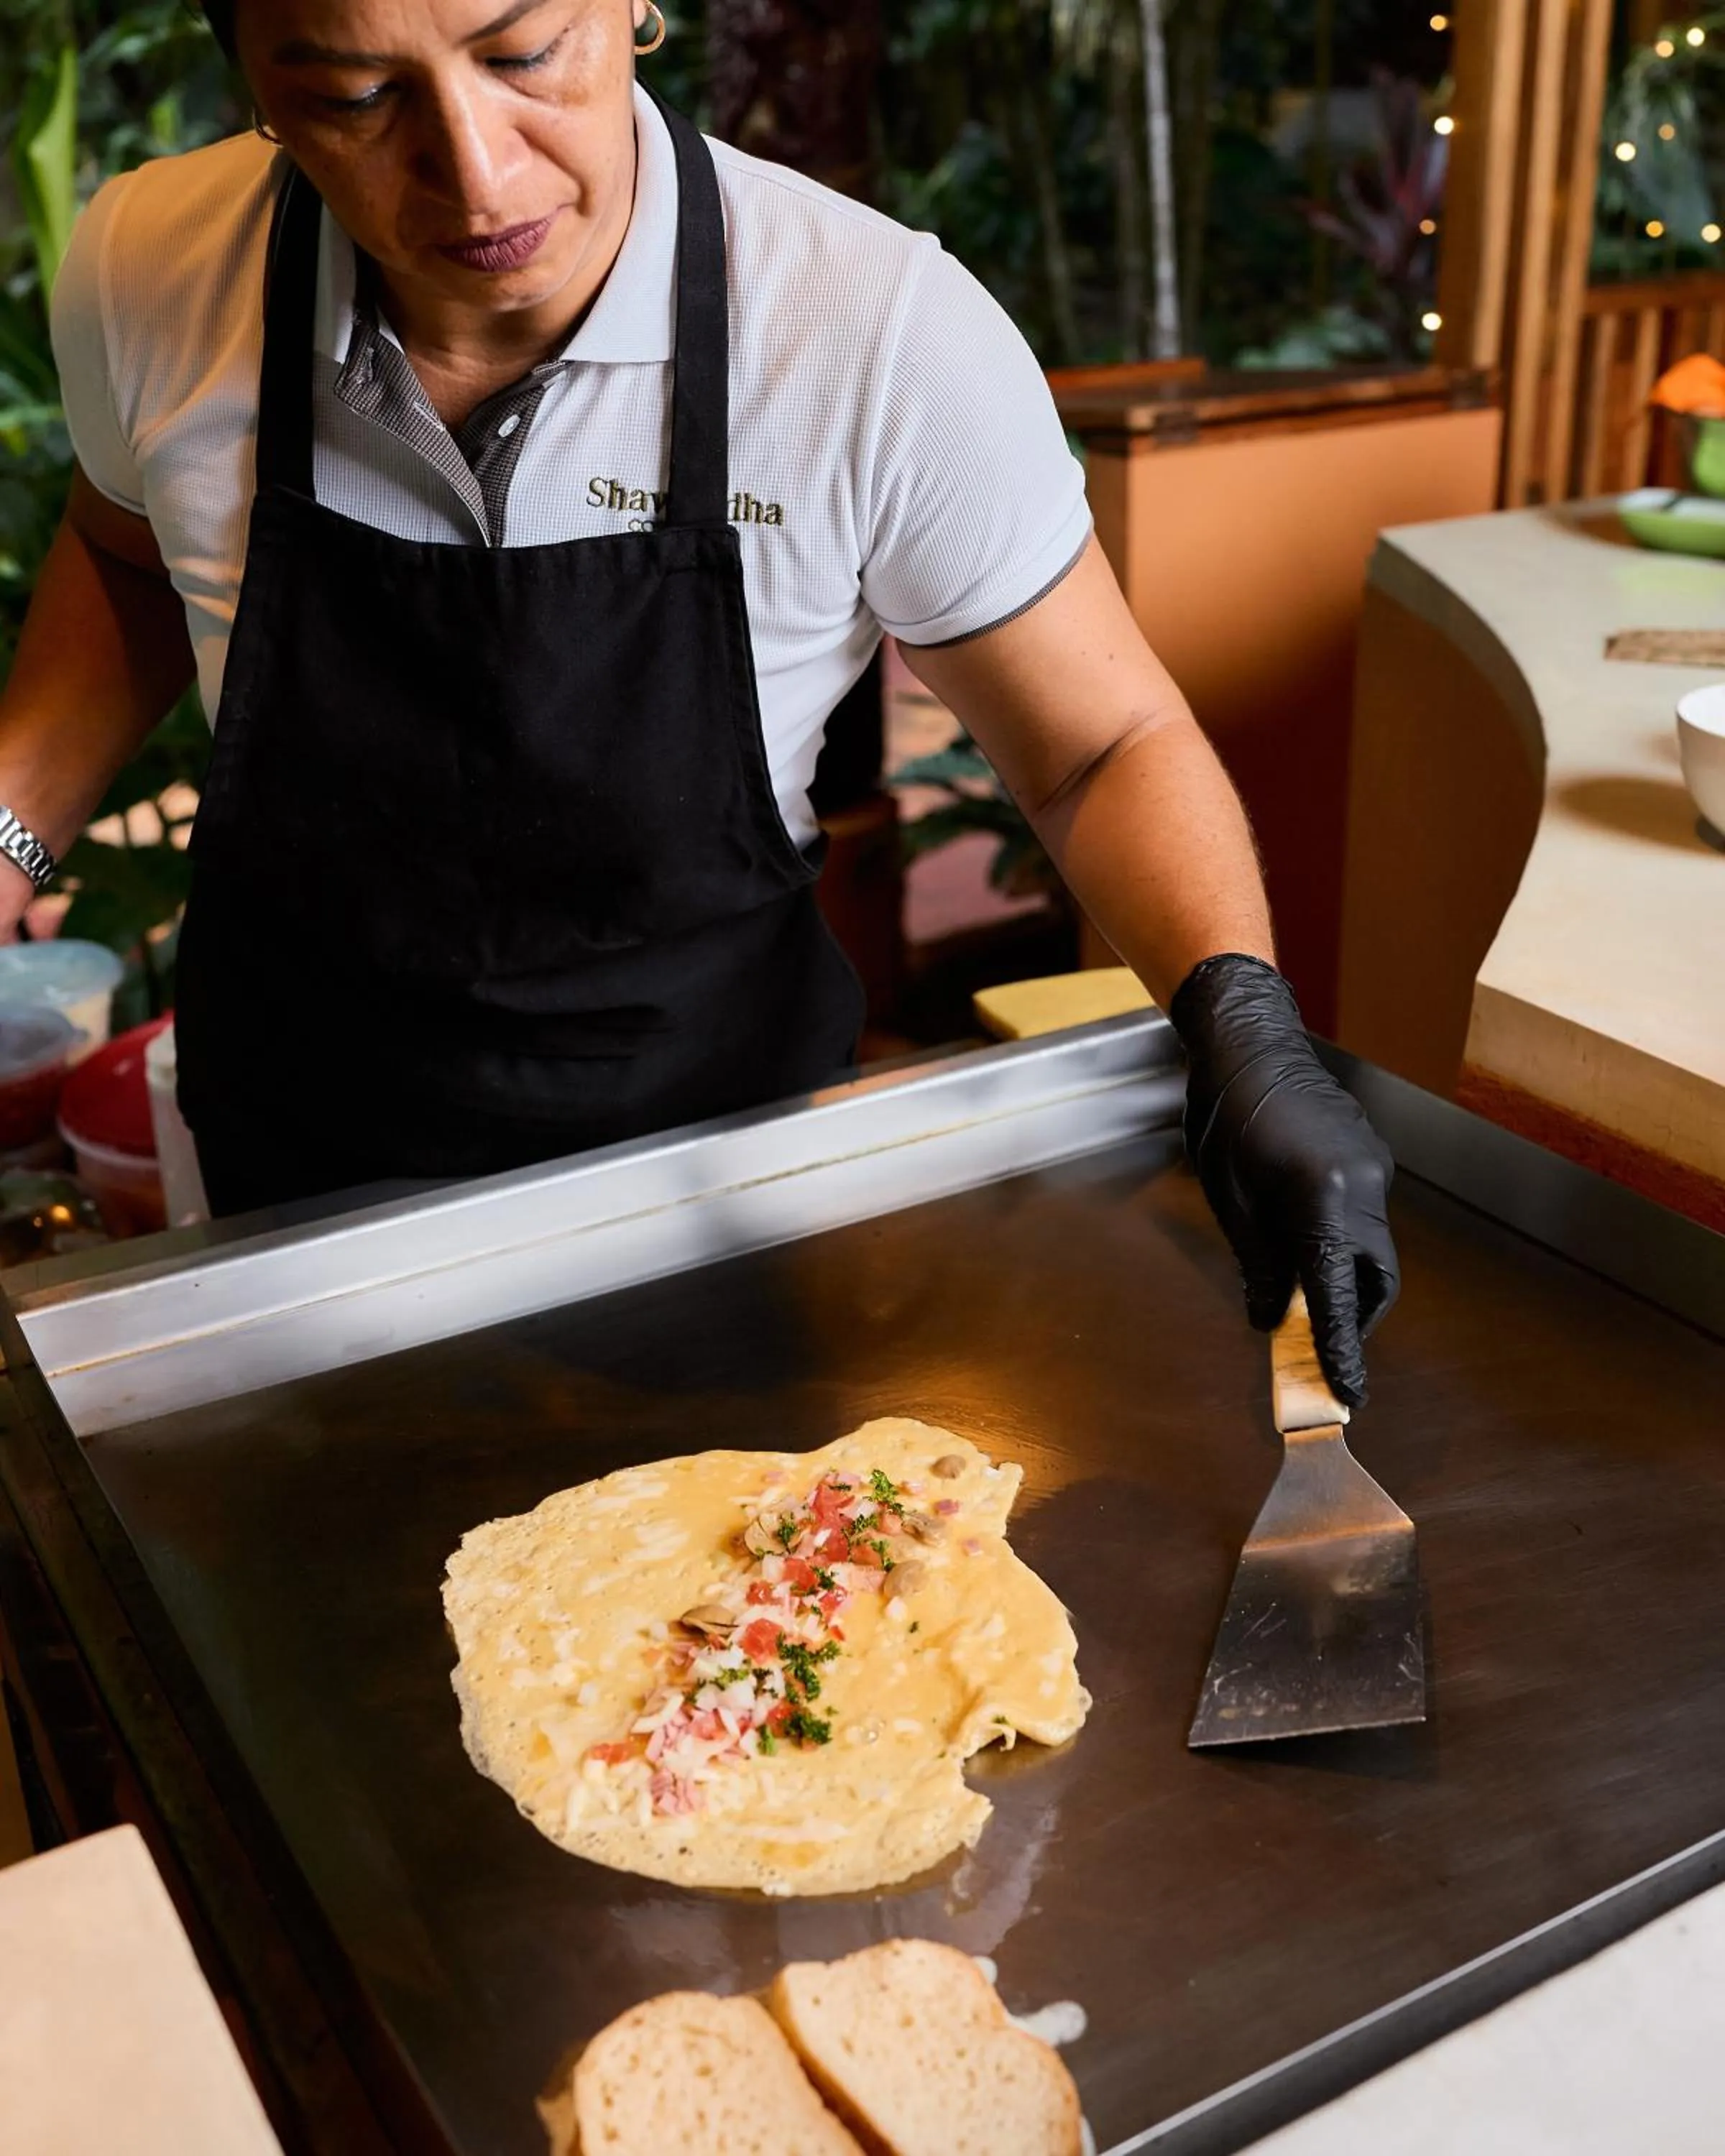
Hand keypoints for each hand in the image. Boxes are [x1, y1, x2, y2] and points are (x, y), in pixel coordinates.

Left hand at [1169, 953, 1398, 1406]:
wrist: (1251, 1043)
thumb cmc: (1227, 1115)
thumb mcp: (1228, 1198)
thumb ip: (1256, 1263)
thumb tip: (1266, 1320)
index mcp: (1320, 1198)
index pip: (1336, 1294)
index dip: (1340, 1349)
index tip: (1348, 1393)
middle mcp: (1361, 1186)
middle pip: (1374, 1278)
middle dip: (1352, 1318)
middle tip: (1322, 1351)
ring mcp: (1373, 1169)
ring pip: (1374, 1250)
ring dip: (1347, 1281)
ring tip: (1303, 1296)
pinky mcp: (1372, 1158)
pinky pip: (1366, 1217)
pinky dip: (1342, 1242)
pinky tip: (1303, 1235)